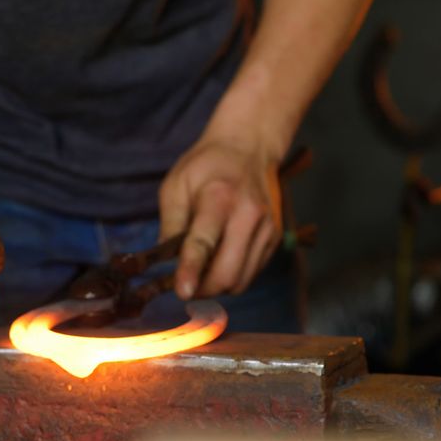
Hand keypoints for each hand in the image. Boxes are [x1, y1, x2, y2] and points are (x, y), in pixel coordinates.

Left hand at [159, 136, 282, 298]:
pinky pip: (251, 274)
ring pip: (241, 281)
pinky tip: (220, 261)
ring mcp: (267, 229)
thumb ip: (170, 224)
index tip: (181, 292)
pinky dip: (232, 277)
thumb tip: (165, 262)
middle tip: (184, 286)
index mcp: (220, 198)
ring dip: (216, 287)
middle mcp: (249, 215)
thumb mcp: (176, 184)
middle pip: (227, 273)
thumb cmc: (207, 166)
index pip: (205, 242)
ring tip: (201, 272)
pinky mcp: (275, 239)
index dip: (191, 270)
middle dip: (202, 289)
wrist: (250, 148)